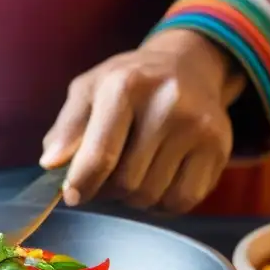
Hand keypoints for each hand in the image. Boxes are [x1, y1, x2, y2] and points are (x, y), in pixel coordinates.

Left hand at [41, 29, 242, 212]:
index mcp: (125, 85)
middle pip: (126, 183)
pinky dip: (163, 203)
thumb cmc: (128, 83)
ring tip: (133, 172)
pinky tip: (158, 179)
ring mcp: (198, 127)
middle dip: (108, 190)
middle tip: (106, 177)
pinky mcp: (219, 148)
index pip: (101, 154)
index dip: (82, 184)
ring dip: (134, 198)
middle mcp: (167, 103)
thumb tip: (51, 165)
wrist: (188, 66)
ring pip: (152, 196)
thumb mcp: (89, 91)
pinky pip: (182, 201)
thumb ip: (66, 128)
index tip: (74, 195)